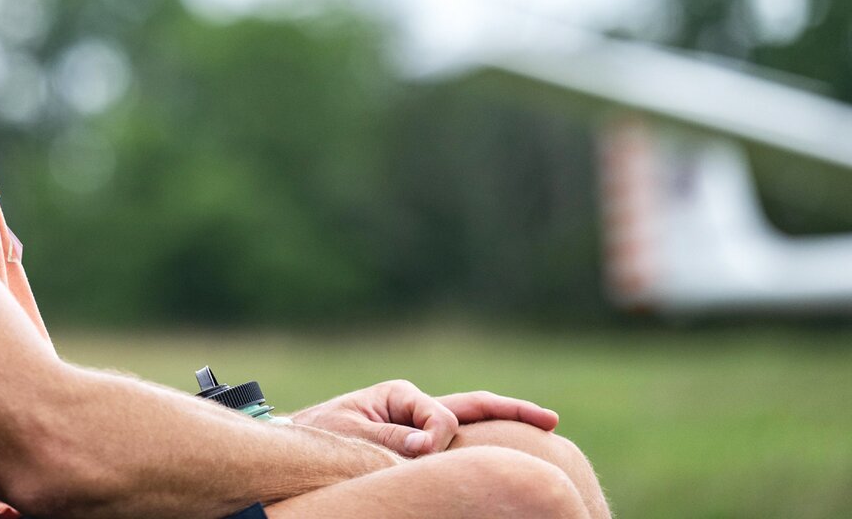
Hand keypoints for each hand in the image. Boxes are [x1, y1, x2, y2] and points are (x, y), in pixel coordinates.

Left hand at [289, 381, 557, 457]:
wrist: (300, 445)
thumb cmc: (319, 437)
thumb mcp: (348, 436)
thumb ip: (389, 440)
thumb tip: (427, 445)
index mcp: (398, 396)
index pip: (437, 415)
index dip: (437, 436)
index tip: (422, 453)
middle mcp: (415, 408)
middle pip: (472, 406)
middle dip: (511, 411)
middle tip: (550, 419)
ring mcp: (421, 428)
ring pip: (471, 423)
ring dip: (505, 424)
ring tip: (544, 427)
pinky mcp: (419, 447)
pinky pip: (459, 445)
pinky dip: (485, 443)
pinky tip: (511, 454)